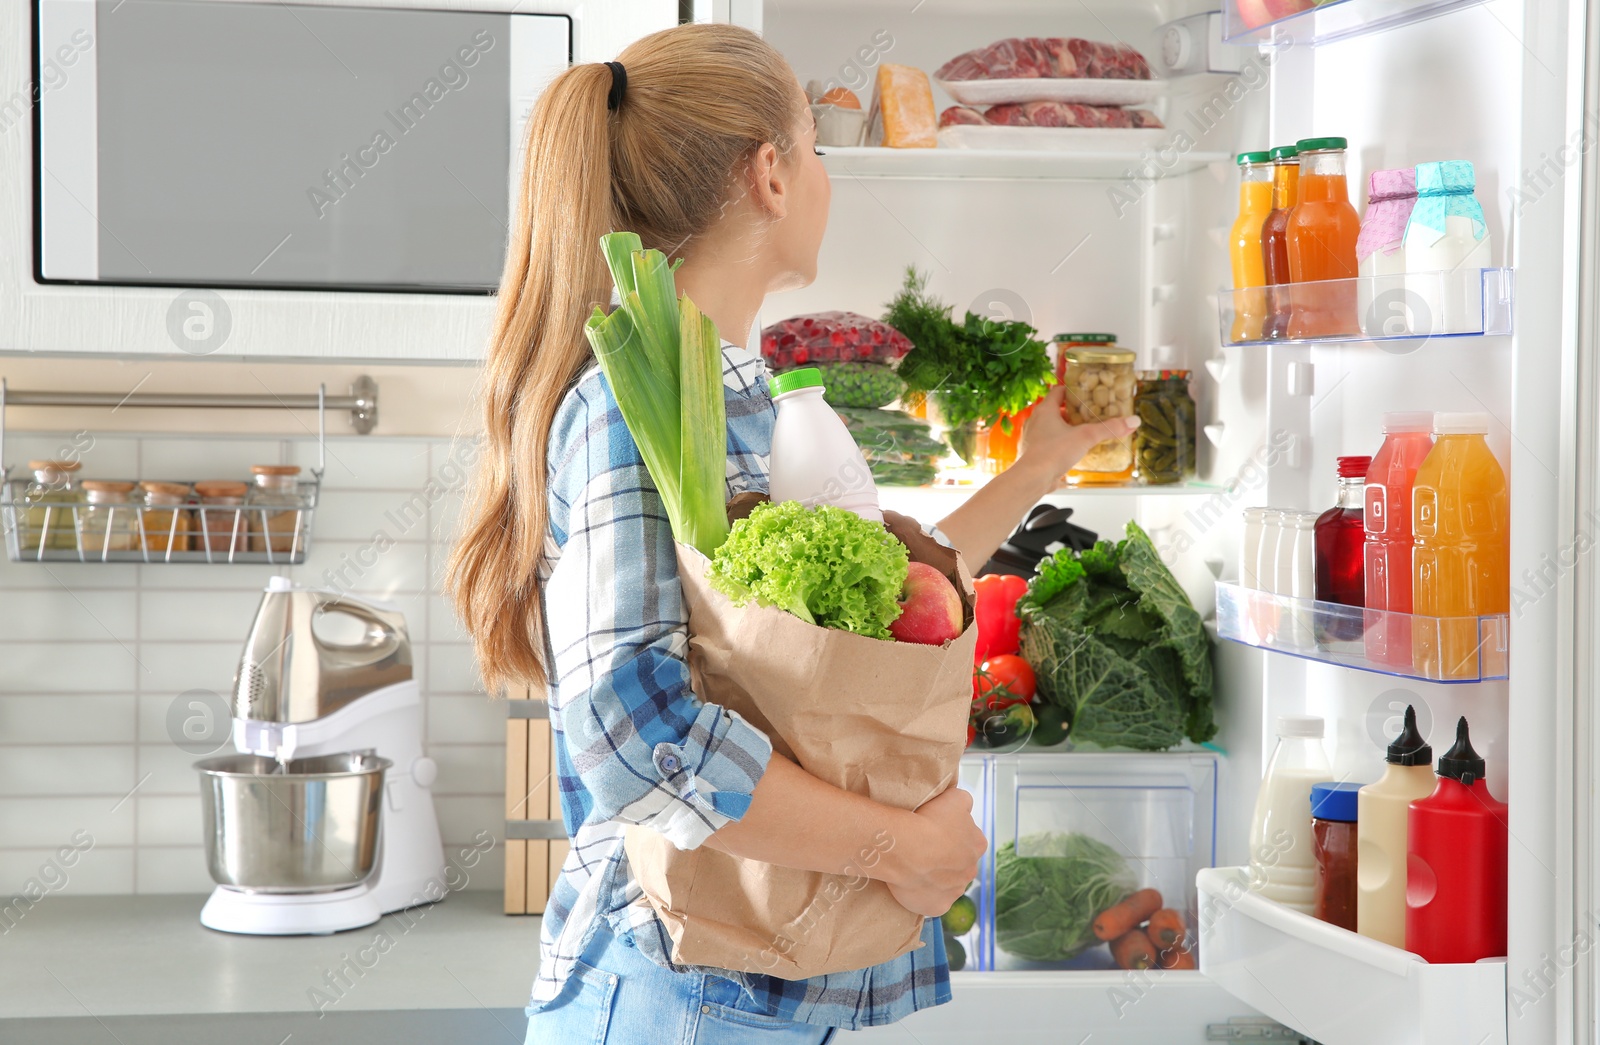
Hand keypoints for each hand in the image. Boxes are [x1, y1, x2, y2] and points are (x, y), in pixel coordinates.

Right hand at [883, 787, 987, 917]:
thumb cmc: (930, 821)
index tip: (936, 831)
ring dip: (936, 876)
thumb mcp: (954, 798)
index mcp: (978, 845)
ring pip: (947, 882)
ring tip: (916, 865)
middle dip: (946, 857)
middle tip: (925, 848)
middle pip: (959, 863)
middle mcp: (971, 871)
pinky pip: (932, 900)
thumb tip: (964, 807)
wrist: (906, 849)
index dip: (952, 834)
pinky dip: (924, 893)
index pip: (969, 839)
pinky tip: (913, 882)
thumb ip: (964, 803)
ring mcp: (955, 892)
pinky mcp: (938, 907)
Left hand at [1015, 383, 1139, 479]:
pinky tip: (1073, 450)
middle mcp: (1036, 421)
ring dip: (1067, 428)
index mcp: (1045, 410)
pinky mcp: (1035, 453)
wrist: (1033, 478)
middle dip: (1073, 412)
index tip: (1086, 392)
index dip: (1073, 390)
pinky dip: (1061, 444)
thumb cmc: (1053, 452)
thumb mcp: (1086, 437)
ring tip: (1085, 431)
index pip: (1058, 391)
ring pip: (1052, 427)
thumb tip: (1132, 421)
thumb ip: (1109, 428)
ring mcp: (1034, 438)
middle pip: (1057, 410)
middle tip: (1090, 413)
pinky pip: (1050, 443)